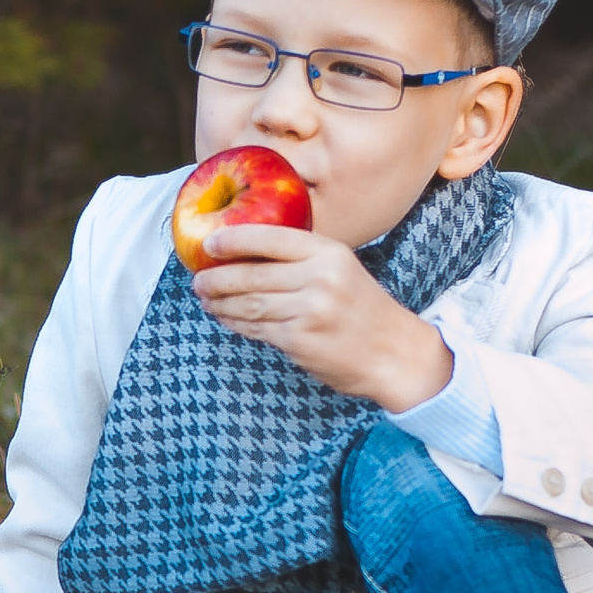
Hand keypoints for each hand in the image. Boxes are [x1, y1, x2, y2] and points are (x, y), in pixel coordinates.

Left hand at [191, 225, 452, 410]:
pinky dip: (235, 323)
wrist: (395, 354)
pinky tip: (225, 319)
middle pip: (251, 273)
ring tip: (205, 299)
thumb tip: (246, 254)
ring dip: (220, 302)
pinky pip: (256, 328)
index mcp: (329, 253)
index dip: (234, 239)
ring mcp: (309, 310)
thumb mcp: (341, 270)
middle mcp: (319, 277)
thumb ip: (302, 260)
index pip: (271, 238)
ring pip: (248, 303)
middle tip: (197, 279)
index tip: (210, 243)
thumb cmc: (363, 311)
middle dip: (217, 277)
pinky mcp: (299, 340)